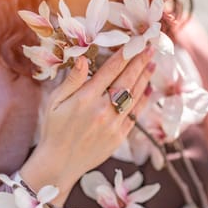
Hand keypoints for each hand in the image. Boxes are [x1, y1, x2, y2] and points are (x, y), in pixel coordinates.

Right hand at [20, 47, 154, 204]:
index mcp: (86, 98)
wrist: (59, 163)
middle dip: (140, 62)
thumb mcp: (55, 102)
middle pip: (126, 80)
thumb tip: (84, 59)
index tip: (135, 43)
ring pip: (134, 96)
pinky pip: (135, 115)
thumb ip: (71, 81)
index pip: (110, 70)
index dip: (124, 55)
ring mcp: (113, 124)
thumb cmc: (54, 130)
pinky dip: (143, 101)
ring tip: (152, 64)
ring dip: (145, 78)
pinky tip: (148, 90)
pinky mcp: (119, 136)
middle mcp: (103, 110)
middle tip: (151, 48)